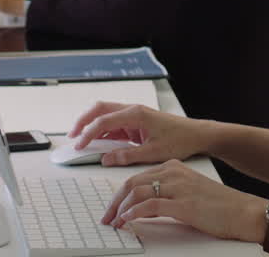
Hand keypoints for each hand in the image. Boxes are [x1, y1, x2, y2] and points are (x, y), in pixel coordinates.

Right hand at [68, 102, 207, 166]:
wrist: (195, 135)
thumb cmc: (179, 139)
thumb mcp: (153, 153)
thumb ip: (127, 156)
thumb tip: (105, 159)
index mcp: (136, 114)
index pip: (104, 120)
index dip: (88, 133)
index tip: (79, 145)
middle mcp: (133, 110)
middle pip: (100, 110)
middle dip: (83, 121)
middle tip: (72, 136)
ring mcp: (133, 115)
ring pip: (105, 115)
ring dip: (92, 125)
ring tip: (81, 140)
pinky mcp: (135, 122)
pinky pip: (114, 124)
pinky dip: (103, 131)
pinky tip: (98, 142)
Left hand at [101, 160, 267, 242]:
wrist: (244, 212)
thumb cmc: (219, 206)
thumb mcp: (188, 193)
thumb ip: (167, 195)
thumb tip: (144, 207)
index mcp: (174, 168)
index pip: (138, 177)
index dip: (120, 193)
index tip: (113, 208)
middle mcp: (174, 174)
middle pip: (132, 182)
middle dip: (115, 201)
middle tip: (107, 216)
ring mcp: (178, 187)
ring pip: (138, 192)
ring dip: (121, 209)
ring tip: (114, 221)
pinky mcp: (184, 204)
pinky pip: (151, 205)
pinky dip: (135, 213)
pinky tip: (128, 221)